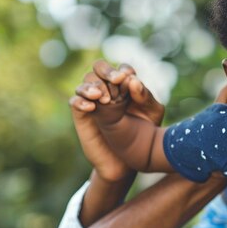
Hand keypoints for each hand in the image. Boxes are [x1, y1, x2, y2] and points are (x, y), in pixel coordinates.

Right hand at [70, 62, 164, 180]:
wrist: (130, 158)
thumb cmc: (146, 133)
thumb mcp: (152, 113)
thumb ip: (146, 96)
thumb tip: (133, 80)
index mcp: (126, 86)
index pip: (122, 69)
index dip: (124, 71)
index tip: (129, 79)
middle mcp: (108, 89)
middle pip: (99, 68)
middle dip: (107, 71)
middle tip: (117, 81)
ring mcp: (93, 100)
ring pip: (85, 83)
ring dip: (93, 86)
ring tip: (105, 98)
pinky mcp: (82, 114)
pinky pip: (74, 102)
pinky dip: (80, 101)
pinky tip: (92, 106)